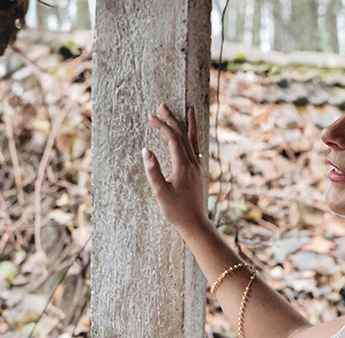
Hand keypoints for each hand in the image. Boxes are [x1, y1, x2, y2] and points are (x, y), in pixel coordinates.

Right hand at [143, 103, 208, 235]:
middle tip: (162, 106)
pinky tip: (190, 135)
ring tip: (188, 109)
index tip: (151, 117)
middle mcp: (193, 163)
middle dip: (172, 119)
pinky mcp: (198, 172)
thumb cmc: (177, 211)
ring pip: (193, 139)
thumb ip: (153, 171)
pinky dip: (193, 137)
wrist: (195, 224)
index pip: (172, 139)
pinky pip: (196, 148)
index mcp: (183, 166)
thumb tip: (145, 151)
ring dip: (188, 123)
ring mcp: (198, 167)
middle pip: (183, 135)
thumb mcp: (161, 192)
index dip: (162, 126)